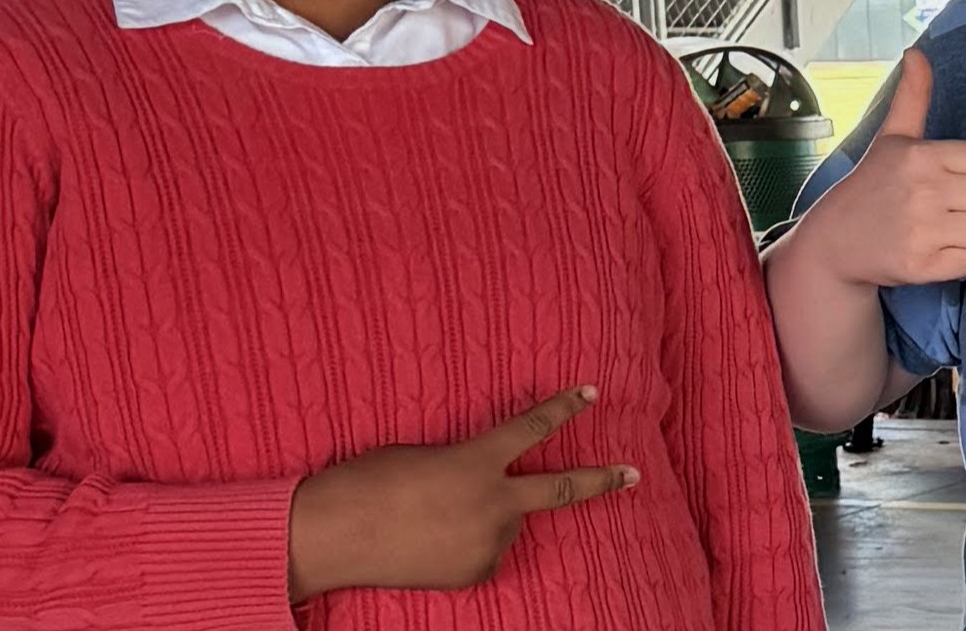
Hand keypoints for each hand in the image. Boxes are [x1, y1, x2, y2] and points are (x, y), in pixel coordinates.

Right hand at [286, 386, 638, 599]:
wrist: (332, 537)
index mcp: (478, 461)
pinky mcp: (474, 573)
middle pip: (561, 489)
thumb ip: (466, 464)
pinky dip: (466, 545)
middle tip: (633, 474)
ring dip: (485, 516)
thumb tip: (482, 479)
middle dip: (601, 480)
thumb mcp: (423, 455)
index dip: (564, 407)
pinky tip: (429, 542)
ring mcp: (486, 542)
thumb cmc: (367, 482)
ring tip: (434, 517)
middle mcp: (493, 503)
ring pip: (505, 524)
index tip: (591, 391)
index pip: (534, 427)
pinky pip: (483, 553)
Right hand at [794, 48, 965, 288]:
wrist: (834, 243)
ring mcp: (922, 230)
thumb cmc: (871, 186)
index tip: (943, 180)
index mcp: (921, 155)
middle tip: (941, 208)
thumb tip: (916, 51)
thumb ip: (913, 96)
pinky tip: (931, 251)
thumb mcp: (892, 137)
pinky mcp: (922, 266)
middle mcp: (923, 190)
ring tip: (937, 229)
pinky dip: (955, 261)